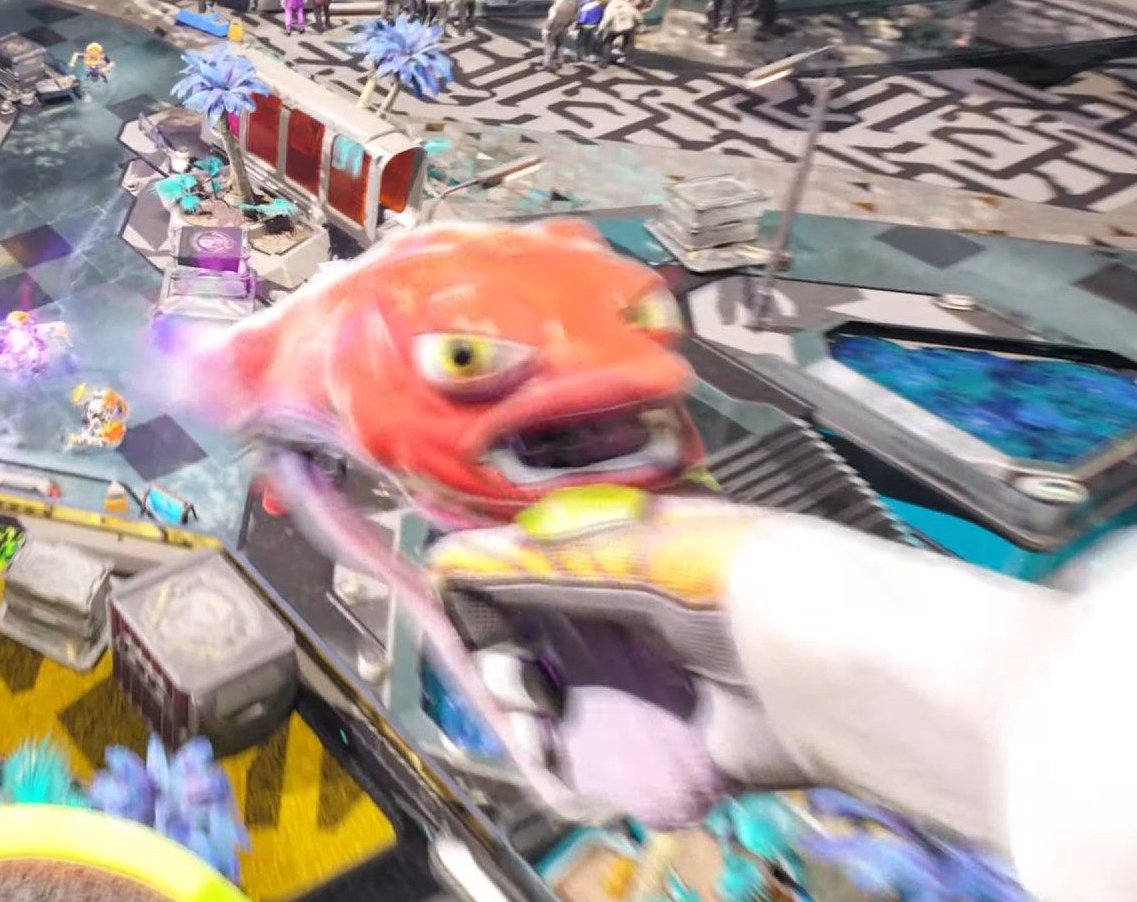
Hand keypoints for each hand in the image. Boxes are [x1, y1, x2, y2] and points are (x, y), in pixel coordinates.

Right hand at [424, 489, 803, 827]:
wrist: (877, 685)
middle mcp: (642, 618)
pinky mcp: (685, 753)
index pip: (532, 570)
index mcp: (635, 553)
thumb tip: (450, 560)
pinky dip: (576, 773)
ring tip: (540, 739)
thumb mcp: (660, 554)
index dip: (489, 596)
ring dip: (535, 723)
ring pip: (564, 706)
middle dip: (507, 667)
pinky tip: (562, 774)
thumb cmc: (779, 588)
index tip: (466, 627)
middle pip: (538, 643)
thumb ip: (553, 563)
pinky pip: (610, 764)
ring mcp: (662, 689)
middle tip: (516, 692)